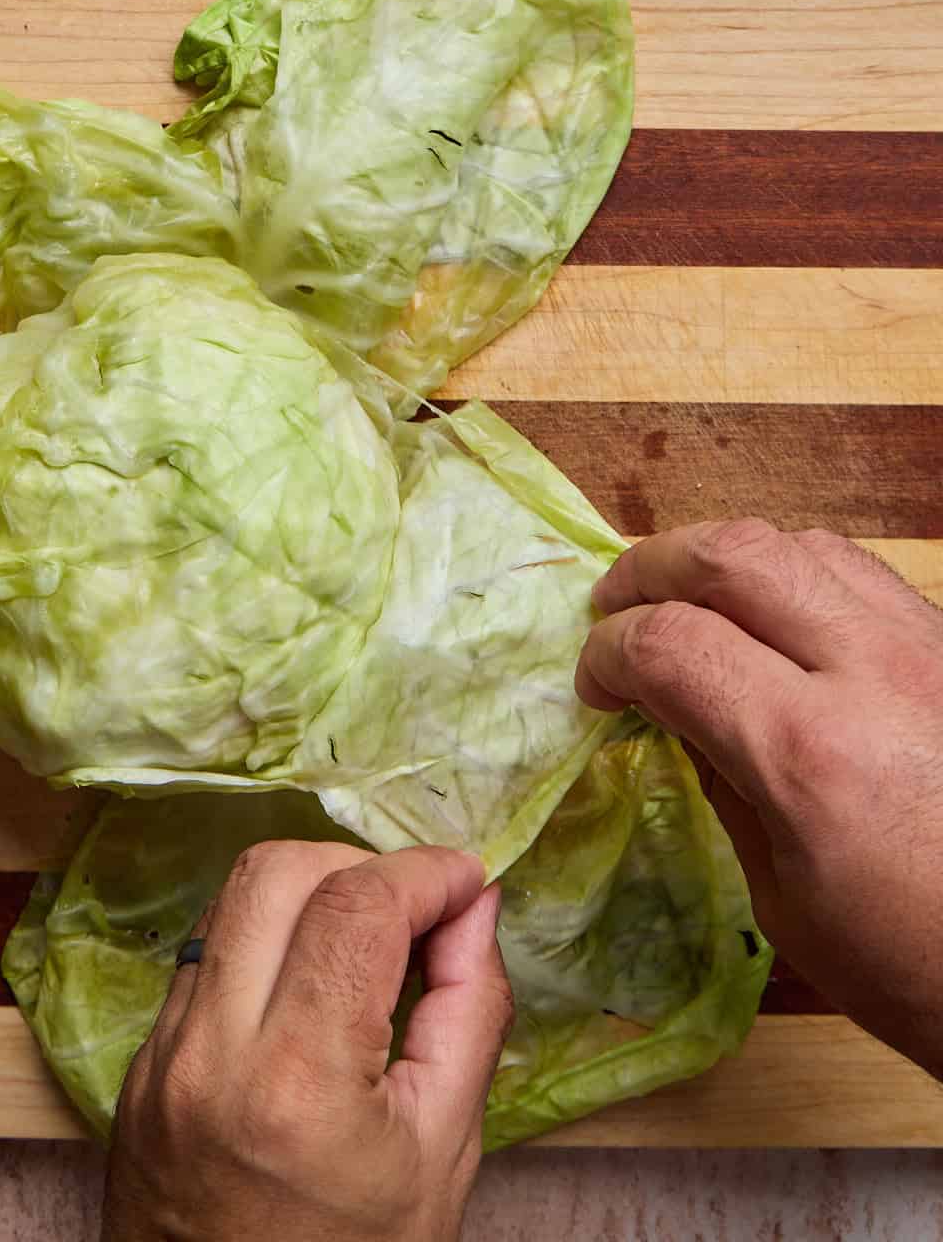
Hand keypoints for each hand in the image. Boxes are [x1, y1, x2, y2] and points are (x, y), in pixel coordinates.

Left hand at [102, 841, 512, 1241]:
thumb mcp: (442, 1152)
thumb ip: (469, 1011)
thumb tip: (476, 905)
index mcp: (298, 1082)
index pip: (357, 906)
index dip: (425, 872)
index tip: (468, 881)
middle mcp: (209, 1052)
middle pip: (275, 871)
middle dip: (358, 866)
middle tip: (412, 911)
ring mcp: (160, 1056)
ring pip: (227, 900)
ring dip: (306, 895)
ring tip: (363, 947)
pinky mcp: (138, 1064)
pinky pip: (201, 957)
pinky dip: (262, 943)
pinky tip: (306, 990)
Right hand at [576, 519, 942, 1077]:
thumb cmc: (908, 963)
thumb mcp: (784, 898)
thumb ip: (721, 779)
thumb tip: (667, 707)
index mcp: (810, 753)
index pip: (672, 644)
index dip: (610, 653)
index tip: (595, 687)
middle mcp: (870, 672)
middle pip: (732, 555)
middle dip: (650, 569)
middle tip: (616, 609)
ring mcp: (924, 647)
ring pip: (799, 542)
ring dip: (723, 560)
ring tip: (690, 604)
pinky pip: (858, 570)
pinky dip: (794, 572)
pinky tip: (773, 616)